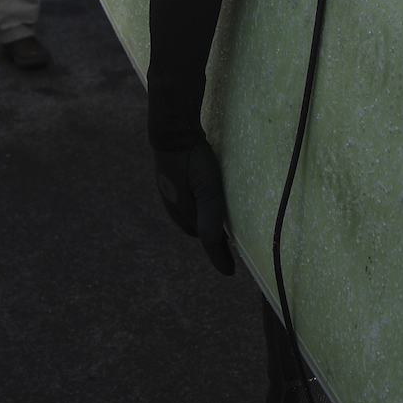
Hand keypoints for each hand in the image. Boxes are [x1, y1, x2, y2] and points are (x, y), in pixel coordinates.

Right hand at [154, 143, 233, 275]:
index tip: (230, 272)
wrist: (172, 130)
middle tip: (230, 245)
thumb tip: (213, 247)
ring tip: (222, 224)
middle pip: (197, 230)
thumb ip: (210, 218)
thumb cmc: (191, 161)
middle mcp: (176, 206)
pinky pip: (189, 199)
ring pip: (192, 215)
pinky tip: (206, 197)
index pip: (205, 241)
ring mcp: (173, 191)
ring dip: (205, 221)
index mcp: (184, 214)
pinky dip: (200, 205)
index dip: (218, 255)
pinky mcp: (175, 177)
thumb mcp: (206, 190)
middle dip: (212, 239)